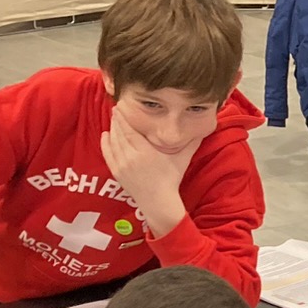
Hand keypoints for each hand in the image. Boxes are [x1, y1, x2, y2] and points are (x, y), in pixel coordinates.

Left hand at [101, 111, 191, 236]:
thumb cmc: (171, 179)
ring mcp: (122, 165)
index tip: (121, 106)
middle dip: (117, 120)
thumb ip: (191, 143)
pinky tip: (105, 135)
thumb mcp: (182, 159)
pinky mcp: (117, 173)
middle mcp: (131, 157)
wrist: (158, 202)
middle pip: (120, 134)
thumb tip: (202, 128)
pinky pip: (108, 154)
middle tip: (117, 108)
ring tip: (114, 119)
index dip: (124, 117)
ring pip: (113, 142)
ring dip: (112, 129)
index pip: (130, 130)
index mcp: (146, 151)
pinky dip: (105, 143)